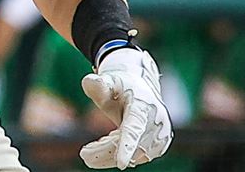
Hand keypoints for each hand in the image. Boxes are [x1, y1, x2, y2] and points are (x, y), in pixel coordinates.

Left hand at [80, 49, 172, 168]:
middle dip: (104, 152)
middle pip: (127, 145)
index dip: (127, 146)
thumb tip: (89, 82)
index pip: (134, 128)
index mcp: (143, 105)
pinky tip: (109, 143)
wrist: (141, 89)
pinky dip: (120, 153)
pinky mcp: (160, 146)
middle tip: (84, 155)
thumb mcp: (108, 81)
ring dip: (110, 154)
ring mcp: (160, 136)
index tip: (121, 164)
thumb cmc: (121, 86)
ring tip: (94, 147)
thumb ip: (98, 84)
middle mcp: (156, 122)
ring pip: (132, 156)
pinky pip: (136, 157)